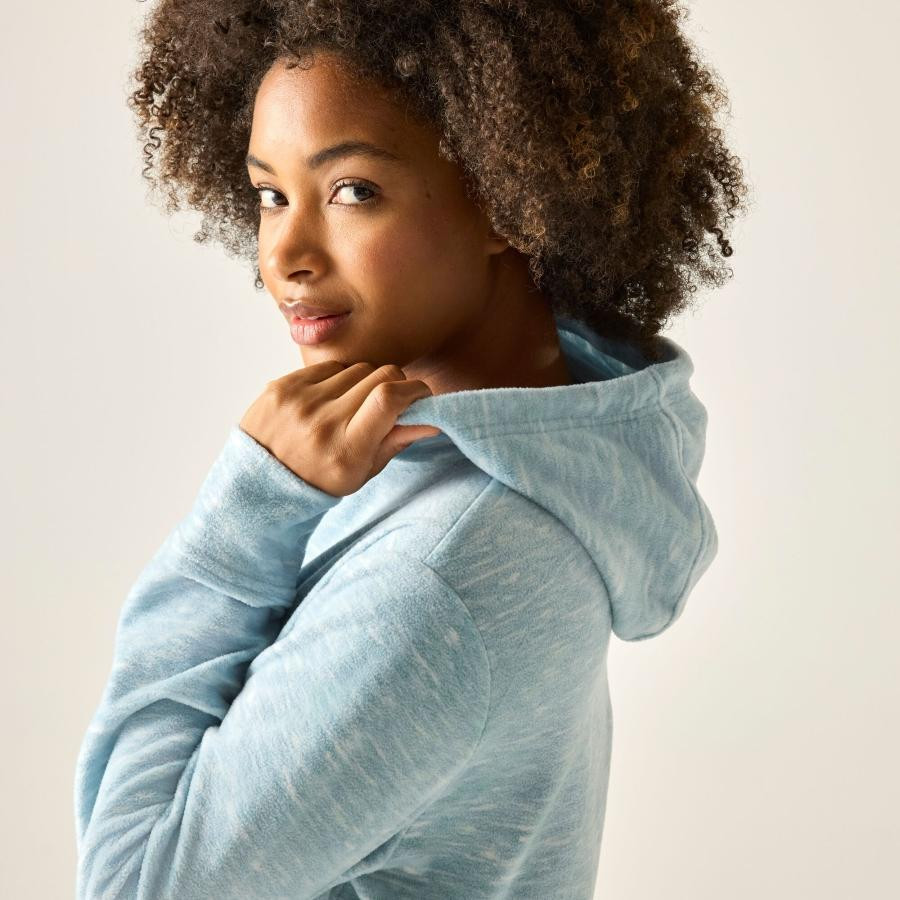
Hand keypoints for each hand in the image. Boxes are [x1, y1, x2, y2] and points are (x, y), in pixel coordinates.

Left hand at [238, 360, 441, 497]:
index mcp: (345, 450)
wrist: (257, 484)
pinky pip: (329, 366)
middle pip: (380, 376)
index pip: (389, 399)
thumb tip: (432, 418)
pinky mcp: (282, 385)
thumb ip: (395, 442)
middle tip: (391, 402)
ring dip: (365, 382)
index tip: (421, 397)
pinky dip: (338, 379)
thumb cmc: (317, 483)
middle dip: (395, 385)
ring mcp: (298, 400)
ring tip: (353, 406)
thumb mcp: (360, 474)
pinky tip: (330, 400)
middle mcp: (321, 421)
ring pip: (357, 368)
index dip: (415, 391)